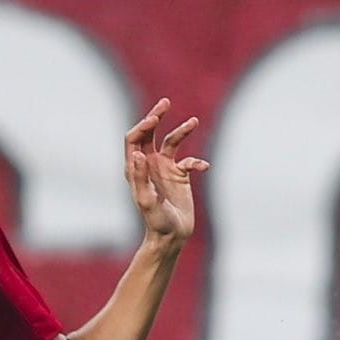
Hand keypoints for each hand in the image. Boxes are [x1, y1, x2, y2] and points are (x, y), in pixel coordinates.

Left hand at [125, 97, 207, 246]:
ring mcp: (165, 168)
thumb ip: (140, 177)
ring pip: (172, 142)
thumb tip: (138, 153)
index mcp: (135, 167)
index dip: (143, 125)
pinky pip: (189, 161)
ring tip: (194, 121)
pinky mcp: (180, 176)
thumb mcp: (146, 200)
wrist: (171, 236)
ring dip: (182, 131)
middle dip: (157, 117)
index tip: (155, 119)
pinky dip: (197, 161)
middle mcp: (149, 164)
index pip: (135, 138)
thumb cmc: (155, 221)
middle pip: (150, 133)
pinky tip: (204, 167)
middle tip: (165, 102)